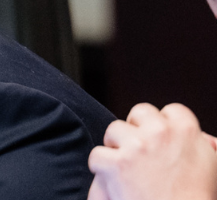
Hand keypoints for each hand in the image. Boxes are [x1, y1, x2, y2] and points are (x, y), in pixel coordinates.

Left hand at [88, 103, 216, 199]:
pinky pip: (97, 155)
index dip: (164, 126)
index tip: (163, 143)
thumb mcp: (212, 168)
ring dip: (116, 147)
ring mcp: (136, 146)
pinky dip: (101, 168)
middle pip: (139, 113)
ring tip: (127, 168)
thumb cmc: (197, 198)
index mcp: (186, 129)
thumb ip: (205, 147)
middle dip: (138, 130)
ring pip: (113, 130)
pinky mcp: (115, 164)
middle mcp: (160, 132)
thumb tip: (206, 138)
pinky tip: (115, 182)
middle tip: (141, 152)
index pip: (170, 111)